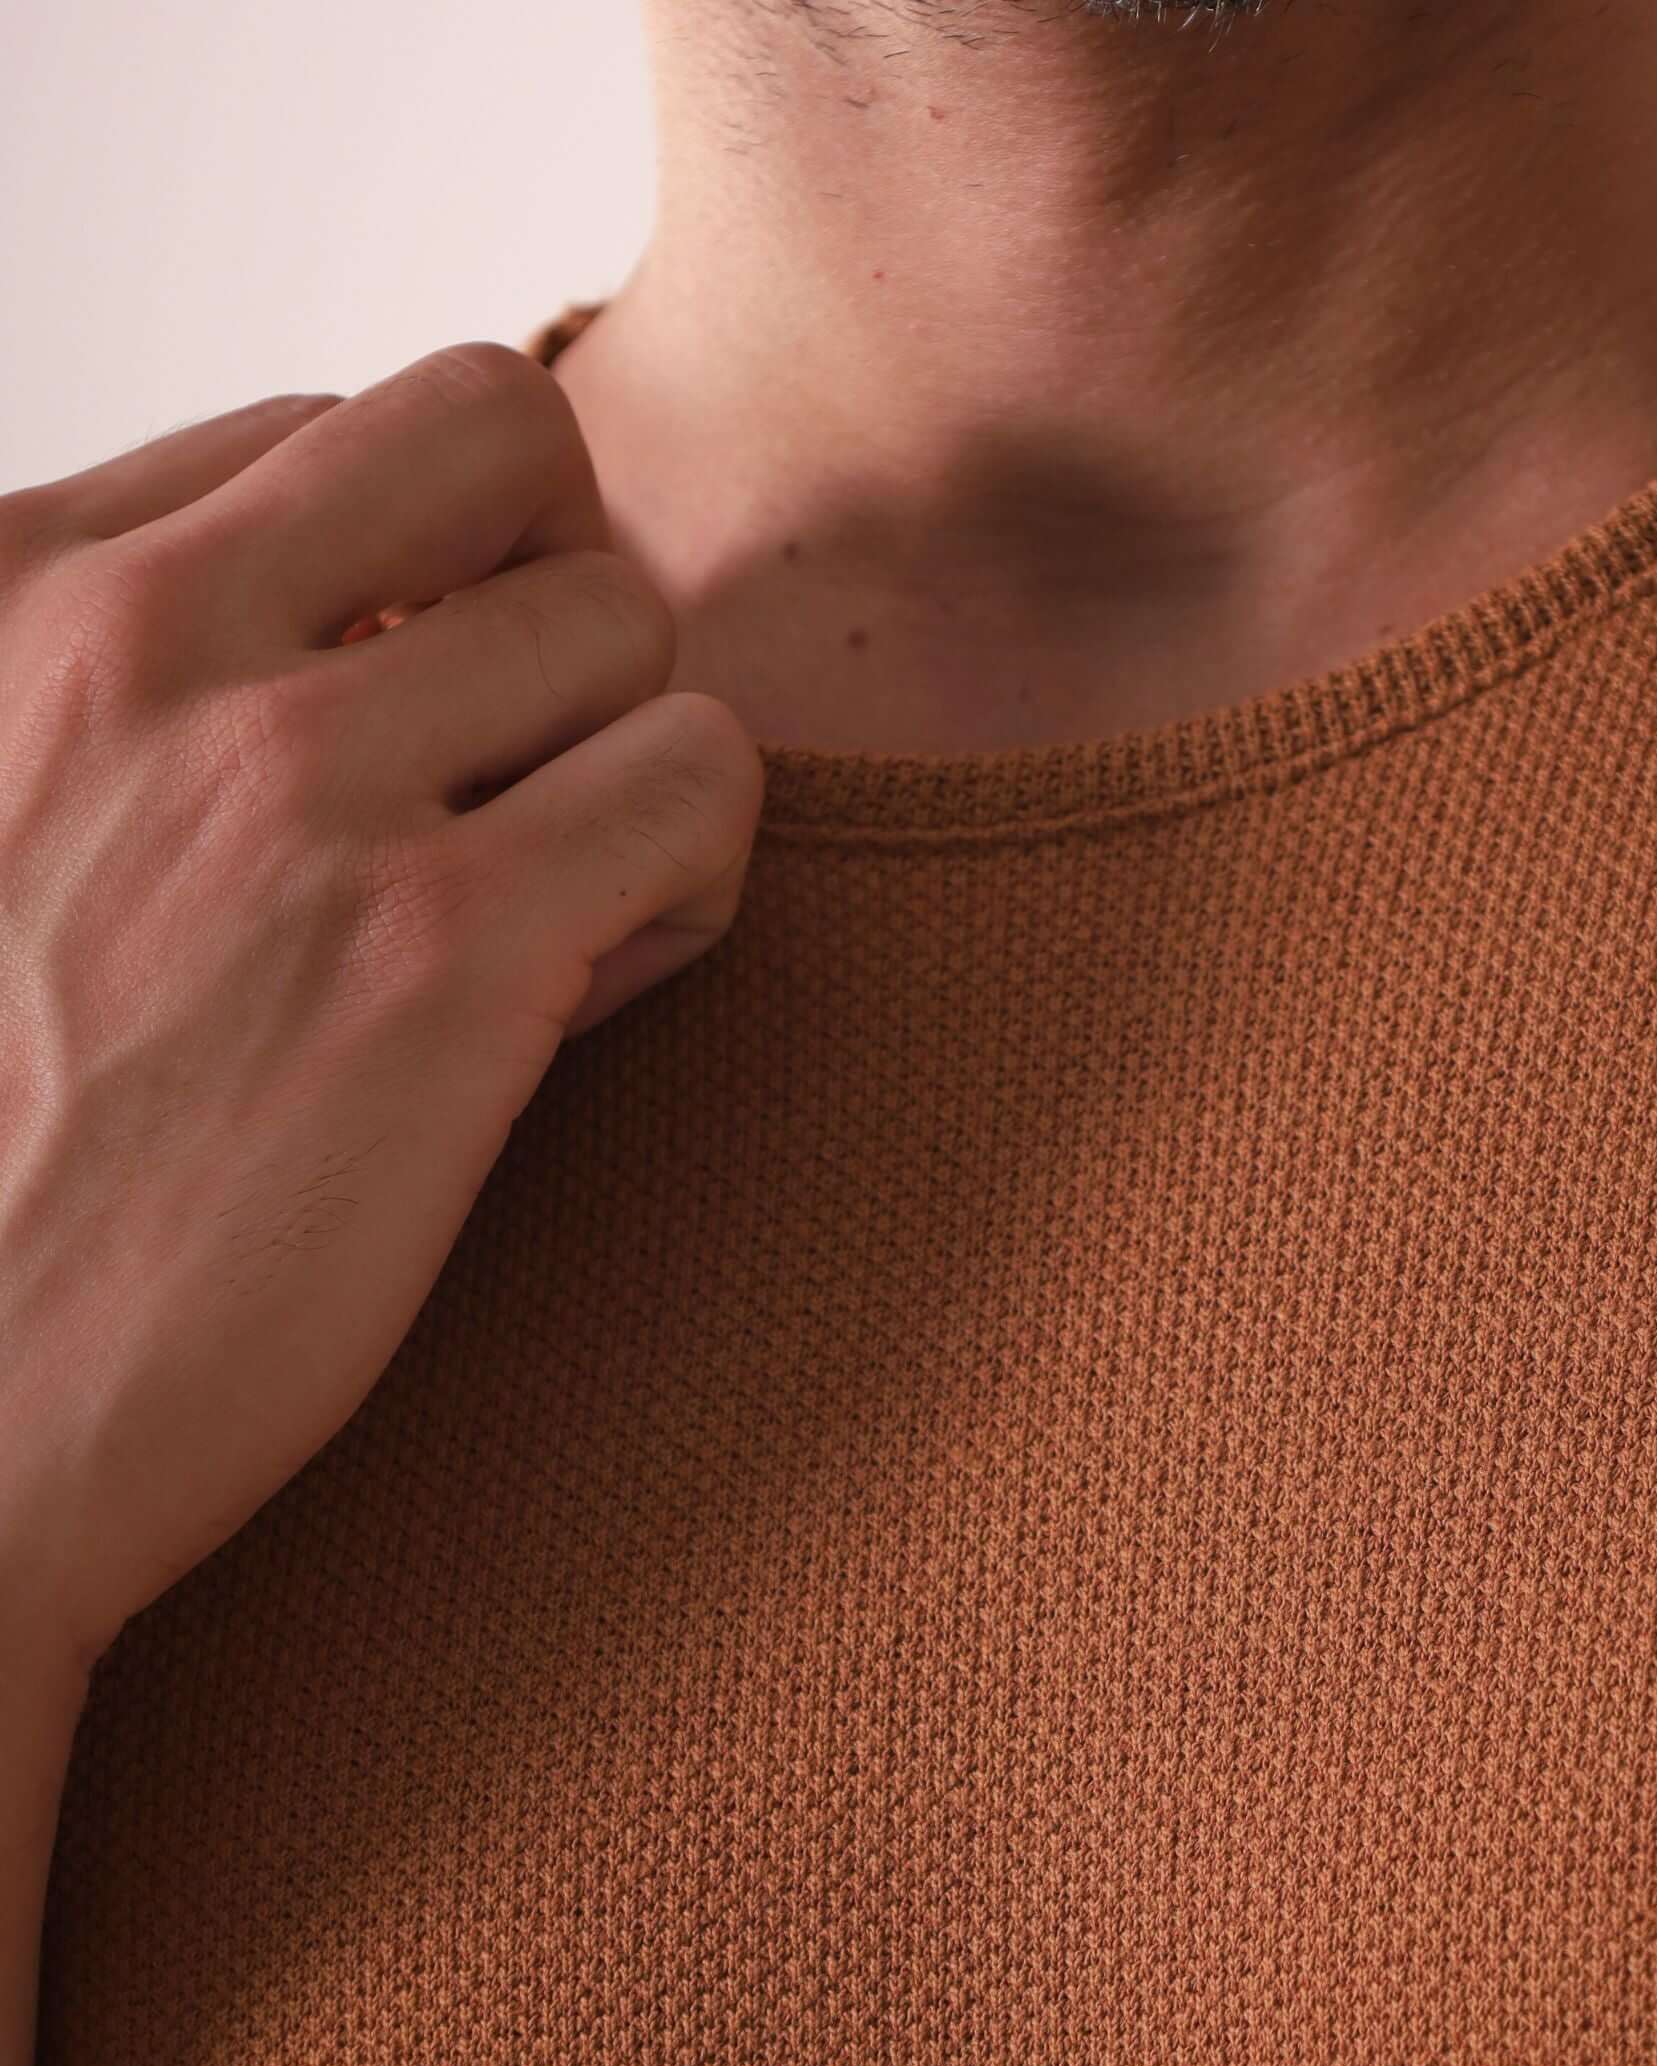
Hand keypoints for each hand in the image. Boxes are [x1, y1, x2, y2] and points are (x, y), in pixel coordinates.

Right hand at [0, 341, 764, 1677]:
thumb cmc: (6, 1152)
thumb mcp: (2, 827)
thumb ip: (139, 702)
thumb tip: (387, 640)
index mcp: (15, 591)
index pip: (329, 438)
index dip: (412, 584)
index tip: (391, 745)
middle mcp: (144, 643)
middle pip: (496, 436)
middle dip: (548, 584)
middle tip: (527, 761)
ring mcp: (295, 785)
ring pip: (626, 611)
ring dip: (628, 754)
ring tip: (553, 904)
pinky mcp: (442, 952)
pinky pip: (700, 778)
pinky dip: (691, 878)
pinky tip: (590, 987)